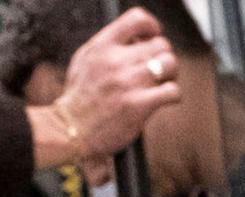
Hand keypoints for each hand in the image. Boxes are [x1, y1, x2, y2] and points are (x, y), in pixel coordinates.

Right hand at [31, 10, 180, 170]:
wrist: (72, 130)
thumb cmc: (82, 96)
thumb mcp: (86, 60)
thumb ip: (110, 45)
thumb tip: (139, 37)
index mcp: (102, 45)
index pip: (137, 19)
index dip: (152, 27)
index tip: (153, 38)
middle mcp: (115, 60)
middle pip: (161, 44)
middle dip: (162, 56)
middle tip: (156, 70)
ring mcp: (128, 82)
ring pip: (170, 64)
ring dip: (170, 75)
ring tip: (159, 84)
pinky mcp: (140, 105)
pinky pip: (172, 91)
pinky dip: (172, 95)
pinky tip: (161, 99)